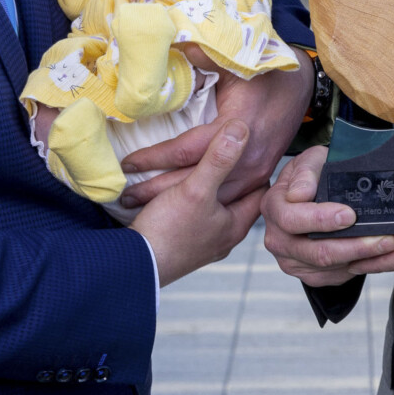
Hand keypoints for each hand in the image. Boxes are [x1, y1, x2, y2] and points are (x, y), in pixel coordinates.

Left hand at [116, 48, 314, 208]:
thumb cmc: (266, 74)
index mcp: (237, 126)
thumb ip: (202, 54)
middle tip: (124, 198)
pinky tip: (180, 206)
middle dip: (157, 191)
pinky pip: (226, 196)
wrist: (300, 88)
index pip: (187, 150)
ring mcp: (256, 171)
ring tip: (142, 208)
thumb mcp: (236, 61)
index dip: (155, 157)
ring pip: (210, 194)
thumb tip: (171, 42)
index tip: (128, 163)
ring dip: (177, 202)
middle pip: (195, 181)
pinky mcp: (259, 177)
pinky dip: (202, 201)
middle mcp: (247, 156)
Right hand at [131, 119, 265, 284]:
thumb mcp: (195, 188)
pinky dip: (194, 205)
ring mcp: (204, 245)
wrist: (134, 266)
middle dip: (236, 179)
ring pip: (216, 211)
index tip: (254, 148)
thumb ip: (218, 159)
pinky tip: (183, 196)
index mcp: (236, 224)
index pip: (259, 191)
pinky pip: (197, 220)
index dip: (259, 168)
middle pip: (238, 200)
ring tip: (209, 170)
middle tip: (235, 154)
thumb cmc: (168, 231)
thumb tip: (242, 128)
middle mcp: (225, 237)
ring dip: (212, 192)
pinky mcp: (184, 248)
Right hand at [260, 146, 393, 287]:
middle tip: (385, 238)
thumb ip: (306, 172)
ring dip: (362, 257)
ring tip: (389, 244)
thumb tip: (300, 194)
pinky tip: (377, 255)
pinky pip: (335, 277)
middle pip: (315, 251)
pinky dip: (359, 266)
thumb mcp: (312, 160)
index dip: (321, 219)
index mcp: (273, 207)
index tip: (350, 215)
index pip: (291, 219)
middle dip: (354, 245)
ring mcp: (291, 260)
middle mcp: (277, 238)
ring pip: (329, 266)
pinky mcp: (308, 274)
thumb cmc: (315, 175)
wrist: (313, 195)